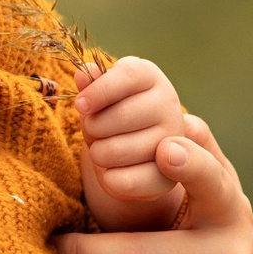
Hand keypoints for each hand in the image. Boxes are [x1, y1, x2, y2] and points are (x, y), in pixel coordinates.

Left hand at [75, 52, 188, 225]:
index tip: (81, 105)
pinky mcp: (167, 178)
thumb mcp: (99, 95)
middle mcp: (168, 104)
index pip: (128, 75)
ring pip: (116, 151)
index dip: (99, 91)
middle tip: (94, 130)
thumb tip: (83, 72)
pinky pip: (124, 181)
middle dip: (93, 127)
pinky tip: (113, 171)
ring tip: (104, 149)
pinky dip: (108, 179)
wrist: (131, 153)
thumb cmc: (110, 115)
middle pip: (119, 116)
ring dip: (98, 153)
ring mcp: (172, 141)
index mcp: (150, 77)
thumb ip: (91, 83)